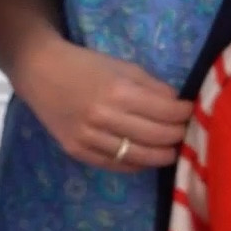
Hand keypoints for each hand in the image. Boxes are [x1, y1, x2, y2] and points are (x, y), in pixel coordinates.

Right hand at [22, 37, 190, 172]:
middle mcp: (104, 118)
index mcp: (118, 92)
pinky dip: (136, 164)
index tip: (191, 112)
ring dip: (162, 155)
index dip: (184, 114)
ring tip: (171, 149)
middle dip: (177, 135)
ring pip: (139, 157)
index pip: (166, 112)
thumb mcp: (122, 65)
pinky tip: (146, 157)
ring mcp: (89, 138)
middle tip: (185, 132)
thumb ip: (151, 86)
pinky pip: (115, 165)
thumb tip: (177, 105)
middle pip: (157, 137)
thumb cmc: (84, 64)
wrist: (39, 72)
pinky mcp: (77, 151)